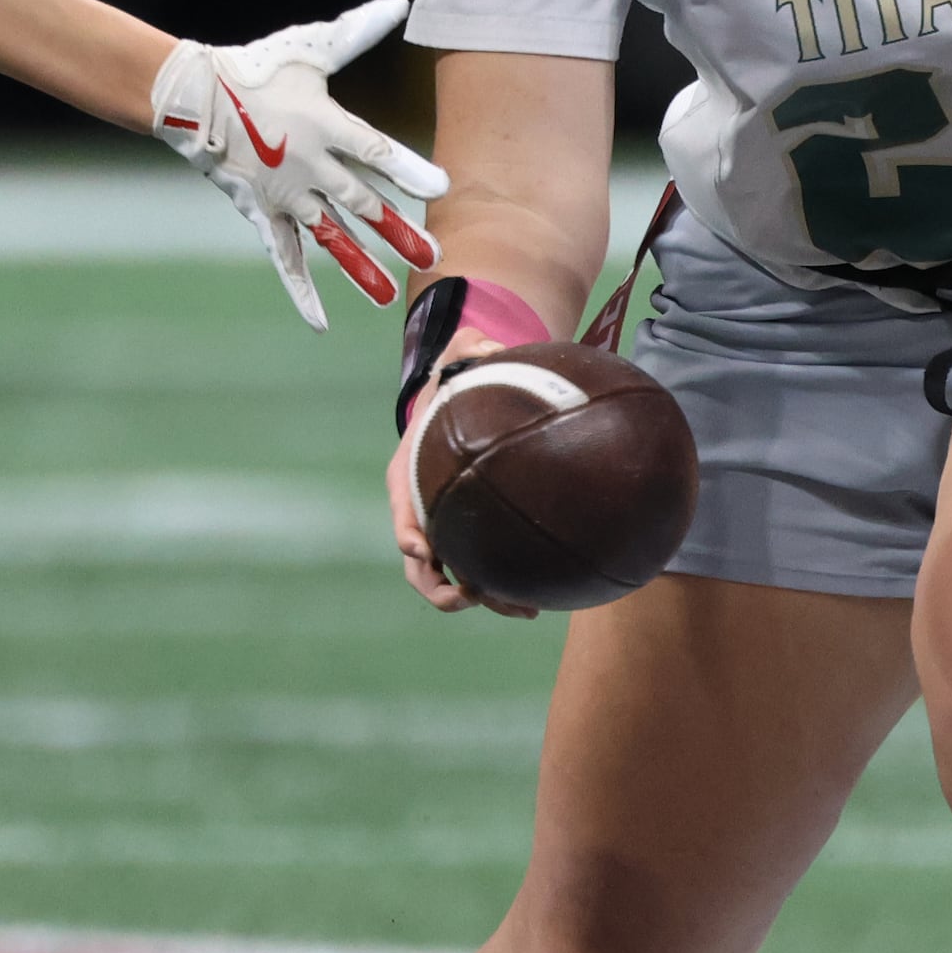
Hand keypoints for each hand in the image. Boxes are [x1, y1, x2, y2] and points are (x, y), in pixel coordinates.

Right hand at [151, 0, 450, 327]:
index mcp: (325, 126)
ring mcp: (284, 195)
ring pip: (328, 237)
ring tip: (389, 295)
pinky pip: (284, 258)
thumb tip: (399, 4)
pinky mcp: (262, 213)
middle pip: (360, 203)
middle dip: (397, 231)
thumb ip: (358, 31)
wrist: (195, 97)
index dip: (408, 169)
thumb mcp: (311, 47)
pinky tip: (322, 322)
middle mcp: (308, 166)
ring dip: (359, 266)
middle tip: (434, 257)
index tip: (443, 189)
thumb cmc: (259, 68)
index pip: (374, 151)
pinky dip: (301, 290)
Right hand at [386, 342, 539, 616]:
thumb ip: (470, 348)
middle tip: (468, 597)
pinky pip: (490, 567)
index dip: (410, 535)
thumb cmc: (460, 385)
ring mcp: (453, 531)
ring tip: (523, 609)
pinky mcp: (480, 537)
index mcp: (408, 481)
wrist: (469, 405)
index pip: (403, 514)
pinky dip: (511, 586)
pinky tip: (548, 596)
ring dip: (485, 599)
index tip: (421, 548)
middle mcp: (425, 514)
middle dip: (440, 589)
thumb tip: (491, 343)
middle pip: (422, 565)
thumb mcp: (462, 357)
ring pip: (459, 579)